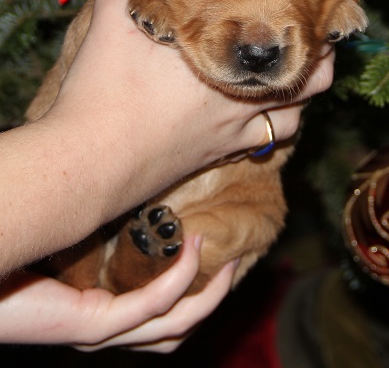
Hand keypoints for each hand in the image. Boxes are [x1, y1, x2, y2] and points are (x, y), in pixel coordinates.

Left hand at [0, 235, 235, 350]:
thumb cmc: (22, 250)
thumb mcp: (73, 237)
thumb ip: (103, 227)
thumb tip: (134, 189)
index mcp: (103, 312)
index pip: (162, 317)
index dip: (197, 291)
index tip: (215, 251)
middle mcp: (106, 330)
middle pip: (178, 330)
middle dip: (212, 299)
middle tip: (233, 263)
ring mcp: (101, 332)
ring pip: (174, 325)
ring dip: (206, 295)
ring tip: (224, 261)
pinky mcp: (93, 325)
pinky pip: (151, 306)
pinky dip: (179, 280)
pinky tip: (193, 249)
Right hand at [51, 0, 334, 223]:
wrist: (91, 163)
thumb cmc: (103, 93)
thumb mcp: (109, 26)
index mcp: (220, 56)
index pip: (274, 32)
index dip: (295, 15)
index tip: (299, 1)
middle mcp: (239, 95)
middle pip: (306, 78)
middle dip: (317, 57)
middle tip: (313, 37)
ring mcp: (233, 131)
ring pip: (294, 115)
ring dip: (301, 94)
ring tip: (297, 75)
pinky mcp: (218, 156)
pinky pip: (266, 142)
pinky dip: (274, 126)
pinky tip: (262, 116)